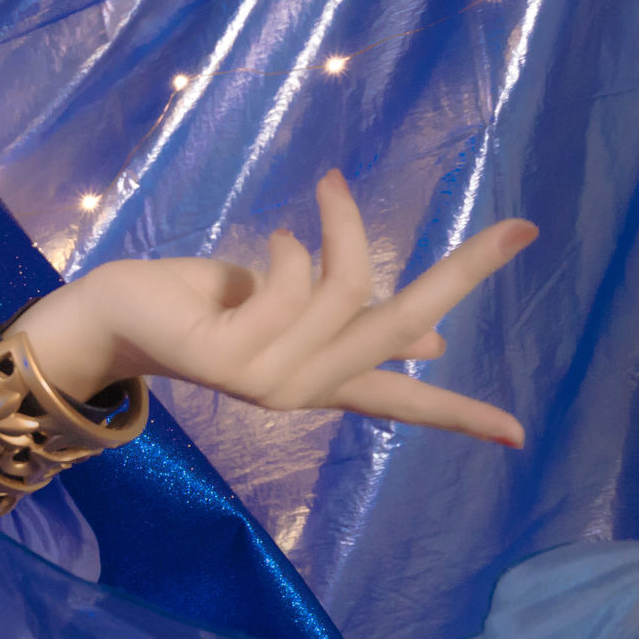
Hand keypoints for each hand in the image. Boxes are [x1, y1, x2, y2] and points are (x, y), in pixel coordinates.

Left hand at [11, 171, 536, 446]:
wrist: (118, 312)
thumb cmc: (206, 302)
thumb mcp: (294, 308)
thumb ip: (355, 324)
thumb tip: (433, 343)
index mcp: (320, 380)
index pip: (404, 404)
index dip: (463, 415)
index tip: (521, 435)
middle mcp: (299, 390)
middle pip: (405, 329)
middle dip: (466, 275)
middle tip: (520, 229)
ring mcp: (265, 381)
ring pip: (345, 291)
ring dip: (339, 228)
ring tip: (318, 204)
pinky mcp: (230, 360)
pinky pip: (292, 284)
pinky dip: (289, 250)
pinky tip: (269, 246)